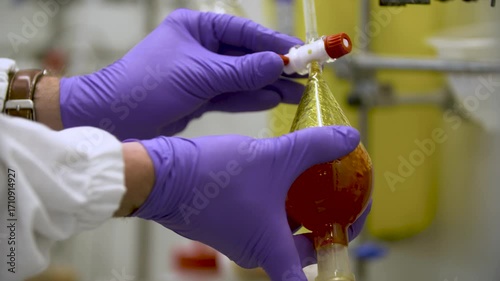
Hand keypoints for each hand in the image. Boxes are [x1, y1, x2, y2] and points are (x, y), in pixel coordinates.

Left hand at [60, 9, 303, 139]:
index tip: (301, 53)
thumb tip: (277, 63)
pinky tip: (274, 100)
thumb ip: (241, 71)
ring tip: (299, 93)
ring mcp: (200, 73)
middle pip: (246, 56)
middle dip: (275, 67)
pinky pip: (231, 95)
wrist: (114, 118)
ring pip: (242, 78)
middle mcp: (200, 47)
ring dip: (268, 86)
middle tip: (306, 76)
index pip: (244, 33)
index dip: (274, 44)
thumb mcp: (200, 75)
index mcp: (196, 28)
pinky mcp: (199, 97)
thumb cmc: (147, 86)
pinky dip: (251, 98)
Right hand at [132, 126, 363, 279]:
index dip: (338, 253)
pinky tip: (283, 175)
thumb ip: (315, 146)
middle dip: (325, 225)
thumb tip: (350, 139)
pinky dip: (280, 202)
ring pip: (282, 231)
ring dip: (301, 210)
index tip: (352, 226)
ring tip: (317, 181)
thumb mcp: (274, 157)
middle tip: (341, 199)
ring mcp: (238, 238)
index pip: (310, 277)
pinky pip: (263, 218)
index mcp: (270, 249)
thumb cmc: (211, 176)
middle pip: (301, 251)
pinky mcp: (227, 223)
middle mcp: (254, 251)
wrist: (161, 174)